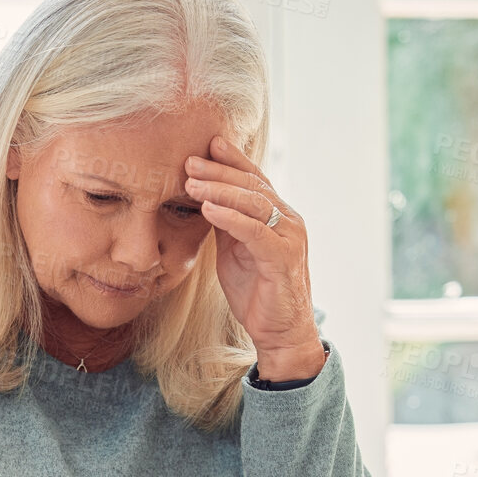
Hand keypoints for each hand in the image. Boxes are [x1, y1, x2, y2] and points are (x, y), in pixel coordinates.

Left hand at [183, 134, 323, 378]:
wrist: (279, 332)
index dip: (232, 160)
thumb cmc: (255, 292)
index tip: (207, 143)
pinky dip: (230, 218)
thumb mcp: (233, 250)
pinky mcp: (282, 258)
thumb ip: (225, 224)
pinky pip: (254, 231)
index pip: (254, 179)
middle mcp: (287, 220)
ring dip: (220, 190)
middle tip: (189, 160)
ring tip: (191, 182)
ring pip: (253, 203)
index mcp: (276, 215)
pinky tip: (208, 209)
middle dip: (219, 170)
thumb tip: (204, 199)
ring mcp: (288, 237)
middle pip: (252, 185)